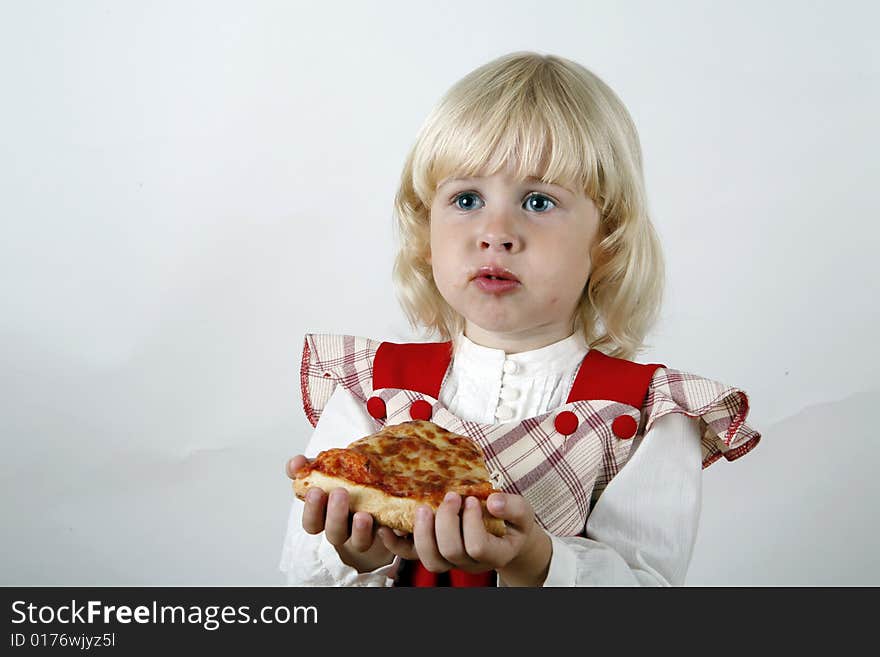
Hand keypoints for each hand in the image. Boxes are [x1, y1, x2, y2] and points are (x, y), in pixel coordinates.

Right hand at [286, 455, 394, 572]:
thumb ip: (306, 468)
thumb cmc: (345, 483)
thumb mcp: (324, 472)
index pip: (312, 522)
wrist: (377, 490)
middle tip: (339, 493)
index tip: (315, 490)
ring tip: (363, 515)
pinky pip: (389, 542)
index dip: (312, 509)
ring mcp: (365, 533)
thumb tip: (295, 463)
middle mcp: (344, 529)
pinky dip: (389, 535)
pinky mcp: (387, 532)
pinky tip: (387, 524)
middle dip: (335, 515)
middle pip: (334, 533)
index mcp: (326, 517)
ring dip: (360, 529)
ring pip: (359, 541)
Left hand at [378, 492, 551, 585]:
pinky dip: (396, 543)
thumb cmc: (512, 523)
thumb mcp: (523, 512)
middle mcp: (470, 563)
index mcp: (495, 554)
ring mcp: (450, 560)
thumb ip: (513, 507)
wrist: (505, 537)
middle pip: (450, 552)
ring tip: (424, 508)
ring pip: (430, 559)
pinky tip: (387, 526)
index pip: (477, 546)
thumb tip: (493, 500)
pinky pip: (410, 555)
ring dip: (422, 532)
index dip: (471, 522)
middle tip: (450, 496)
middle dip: (446, 521)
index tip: (471, 499)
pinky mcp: (433, 552)